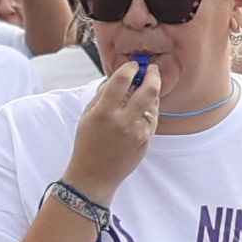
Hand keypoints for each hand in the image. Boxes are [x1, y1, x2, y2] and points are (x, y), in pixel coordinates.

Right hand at [65, 51, 166, 198]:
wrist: (94, 175)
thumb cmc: (87, 144)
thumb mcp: (87, 116)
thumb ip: (103, 95)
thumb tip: (118, 77)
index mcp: (104, 112)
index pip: (122, 80)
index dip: (130, 68)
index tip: (133, 65)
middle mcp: (123, 121)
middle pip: (148, 90)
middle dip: (153, 75)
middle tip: (152, 69)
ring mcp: (138, 132)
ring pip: (154, 104)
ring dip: (152, 92)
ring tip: (147, 87)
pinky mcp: (146, 140)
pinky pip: (153, 118)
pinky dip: (151, 108)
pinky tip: (145, 106)